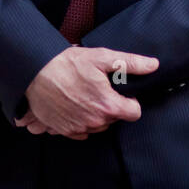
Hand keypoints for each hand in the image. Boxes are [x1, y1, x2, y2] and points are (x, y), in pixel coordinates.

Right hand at [13, 45, 157, 137]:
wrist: (35, 73)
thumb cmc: (67, 64)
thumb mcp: (101, 57)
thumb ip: (130, 63)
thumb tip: (153, 65)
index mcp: (107, 105)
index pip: (134, 113)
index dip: (131, 101)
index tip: (122, 93)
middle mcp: (95, 121)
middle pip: (115, 119)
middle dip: (111, 105)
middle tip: (98, 88)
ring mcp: (78, 128)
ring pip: (98, 125)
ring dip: (95, 113)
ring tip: (84, 94)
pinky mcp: (64, 130)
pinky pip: (81, 131)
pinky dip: (80, 120)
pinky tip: (74, 105)